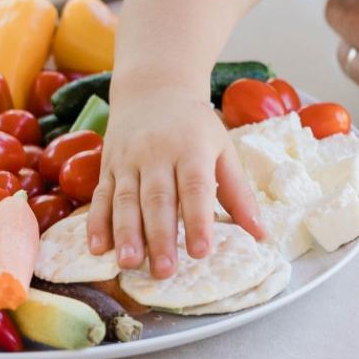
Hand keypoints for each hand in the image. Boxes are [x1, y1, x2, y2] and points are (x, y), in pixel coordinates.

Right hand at [86, 75, 263, 278]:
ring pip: (125, 199)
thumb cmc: (194, 126)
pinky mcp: (108, 165)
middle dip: (159, 236)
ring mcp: (128, 159)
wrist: (153, 88)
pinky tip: (97, 247)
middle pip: (157, 198)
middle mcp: (157, 153)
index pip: (195, 188)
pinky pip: (100, 195)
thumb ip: (239, 193)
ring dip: (126, 233)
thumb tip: (261, 234)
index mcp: (191, 149)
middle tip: (164, 271)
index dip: (198, 220)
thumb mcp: (223, 149)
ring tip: (129, 263)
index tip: (201, 252)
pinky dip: (96, 222)